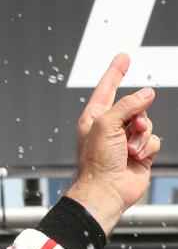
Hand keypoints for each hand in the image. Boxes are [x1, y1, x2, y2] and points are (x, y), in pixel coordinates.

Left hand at [65, 53, 161, 234]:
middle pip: (135, 106)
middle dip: (137, 117)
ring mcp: (126, 140)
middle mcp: (110, 127)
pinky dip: (147, 148)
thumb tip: (147, 93)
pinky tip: (136, 159)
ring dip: (141, 136)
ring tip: (129, 150)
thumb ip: (127, 105)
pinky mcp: (140, 152)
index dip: (116, 72)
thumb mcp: (106, 125)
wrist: (107, 191)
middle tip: (131, 129)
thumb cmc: (97, 161)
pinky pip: (153, 140)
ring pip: (147, 123)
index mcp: (94, 118)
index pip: (106, 88)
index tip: (124, 56)